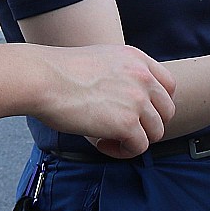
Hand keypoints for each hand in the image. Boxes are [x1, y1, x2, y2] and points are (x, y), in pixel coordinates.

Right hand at [34, 44, 175, 156]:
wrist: (41, 78)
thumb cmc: (57, 72)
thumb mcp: (100, 60)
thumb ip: (121, 75)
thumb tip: (124, 102)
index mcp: (136, 58)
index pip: (168, 86)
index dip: (156, 105)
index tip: (138, 114)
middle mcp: (142, 77)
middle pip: (167, 111)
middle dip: (148, 125)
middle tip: (123, 130)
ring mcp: (137, 100)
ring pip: (156, 132)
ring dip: (135, 140)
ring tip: (109, 139)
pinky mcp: (127, 123)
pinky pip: (139, 147)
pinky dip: (123, 152)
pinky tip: (102, 144)